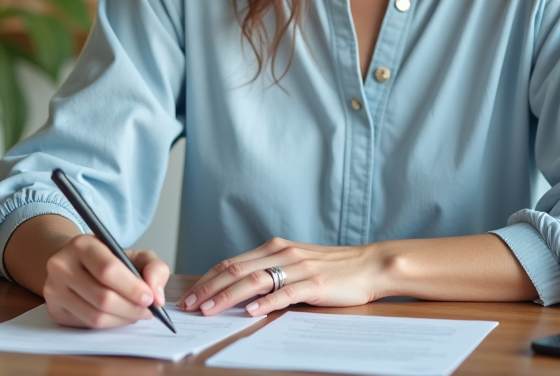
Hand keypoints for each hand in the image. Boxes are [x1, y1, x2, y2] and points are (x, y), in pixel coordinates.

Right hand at [42, 234, 169, 328]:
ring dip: (122, 319)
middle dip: (131, 308)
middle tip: (147, 310)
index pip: (108, 270)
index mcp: (81, 244)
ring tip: (136, 313)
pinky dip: (110, 324)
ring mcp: (54, 290)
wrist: (76, 264)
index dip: (132, 288)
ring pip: (95, 316)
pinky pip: (87, 325)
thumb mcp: (136, 255)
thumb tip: (156, 296)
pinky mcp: (54, 310)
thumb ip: (154, 268)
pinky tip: (119, 316)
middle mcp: (61, 266)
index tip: (150, 297)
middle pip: (102, 298)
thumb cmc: (110, 259)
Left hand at [179, 237, 385, 316]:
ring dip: (228, 296)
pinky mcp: (314, 283)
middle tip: (189, 305)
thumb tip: (240, 289)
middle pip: (237, 270)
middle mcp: (283, 253)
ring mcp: (299, 267)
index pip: (232, 262)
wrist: (370, 265)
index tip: (190, 295)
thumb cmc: (333, 268)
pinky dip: (266, 302)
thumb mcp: (297, 263)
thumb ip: (272, 270)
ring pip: (254, 280)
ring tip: (209, 310)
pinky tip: (251, 311)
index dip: (207, 278)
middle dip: (209, 288)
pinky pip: (285, 293)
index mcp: (275, 247)